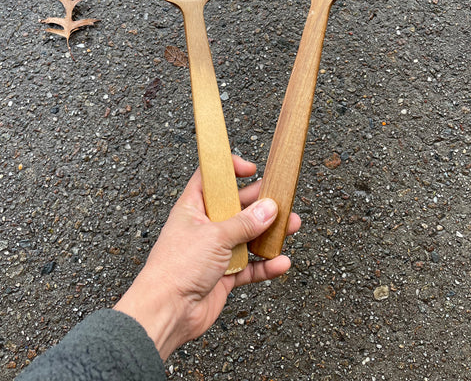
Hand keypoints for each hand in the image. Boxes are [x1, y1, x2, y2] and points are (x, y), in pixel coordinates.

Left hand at [114, 155, 300, 358]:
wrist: (167, 311)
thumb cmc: (176, 267)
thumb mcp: (214, 236)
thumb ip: (244, 223)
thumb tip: (267, 208)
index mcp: (194, 207)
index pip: (211, 179)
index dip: (229, 170)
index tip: (251, 170)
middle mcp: (205, 226)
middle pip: (237, 207)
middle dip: (260, 203)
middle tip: (282, 198)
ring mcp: (215, 251)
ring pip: (248, 237)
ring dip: (270, 233)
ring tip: (291, 226)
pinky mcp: (224, 275)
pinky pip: (250, 266)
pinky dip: (266, 265)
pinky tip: (281, 262)